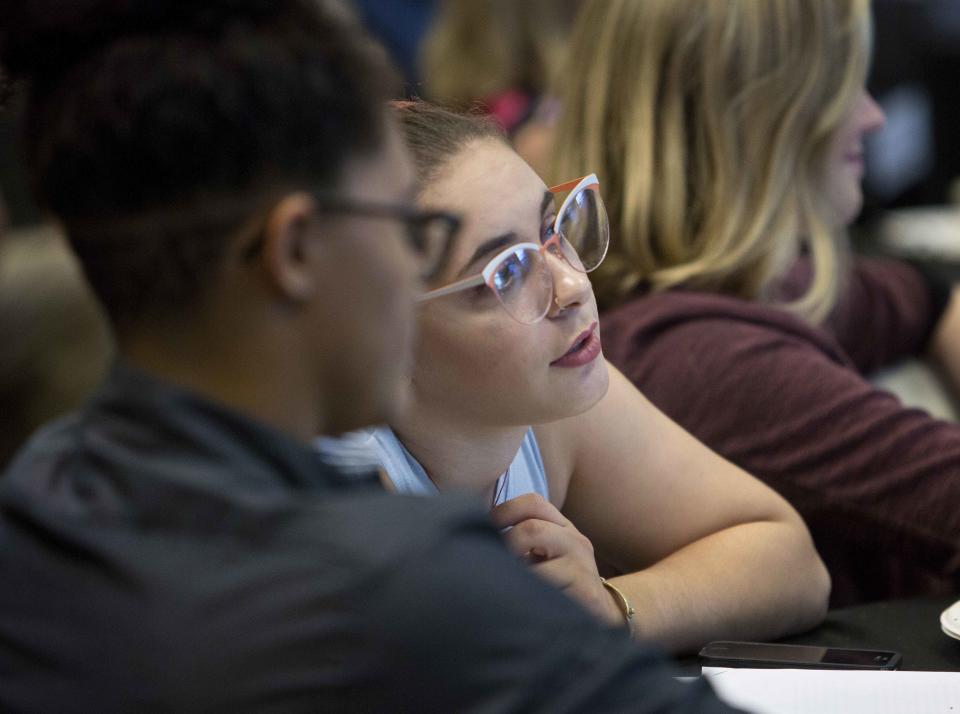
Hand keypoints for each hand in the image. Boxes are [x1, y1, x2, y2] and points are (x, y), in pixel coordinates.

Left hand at [490, 493, 623, 626]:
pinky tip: (520, 607)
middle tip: (492, 565)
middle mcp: (576, 542)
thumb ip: (522, 540)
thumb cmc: (562, 582)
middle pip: (532, 529)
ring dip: (513, 578)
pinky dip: (525, 600)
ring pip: (536, 567)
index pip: (533, 503)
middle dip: (505, 546)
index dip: (503, 511)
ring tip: (505, 588)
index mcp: (563, 527)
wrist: (602, 614)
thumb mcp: (545, 554)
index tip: (484, 528)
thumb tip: (477, 535)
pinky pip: (545, 595)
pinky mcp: (585, 595)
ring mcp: (582, 568)